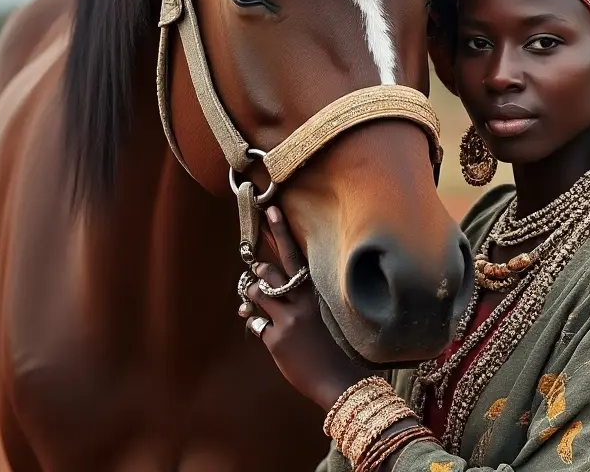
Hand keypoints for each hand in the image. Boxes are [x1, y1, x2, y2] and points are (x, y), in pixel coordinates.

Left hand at [241, 205, 369, 411]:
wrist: (337, 379)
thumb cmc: (331, 347)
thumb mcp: (319, 317)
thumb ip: (300, 300)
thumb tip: (272, 287)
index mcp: (314, 294)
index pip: (296, 256)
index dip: (282, 232)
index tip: (271, 209)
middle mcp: (300, 302)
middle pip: (271, 271)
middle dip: (259, 266)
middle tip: (255, 264)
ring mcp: (287, 319)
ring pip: (258, 292)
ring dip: (252, 292)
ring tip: (253, 296)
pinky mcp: (276, 338)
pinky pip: (256, 321)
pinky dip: (255, 321)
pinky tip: (260, 326)